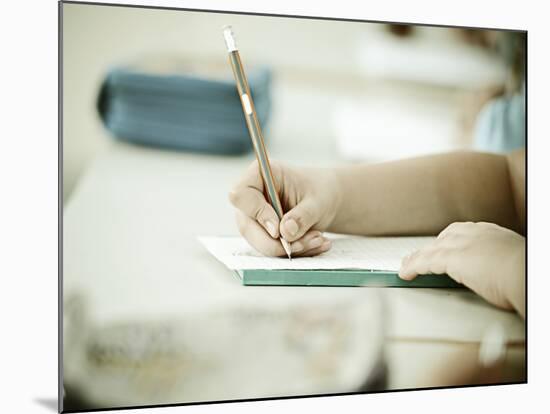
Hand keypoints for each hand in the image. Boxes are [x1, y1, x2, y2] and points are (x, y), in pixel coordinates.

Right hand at [229, 161, 341, 256]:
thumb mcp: (318, 201)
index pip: (241, 195)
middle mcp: (251, 198)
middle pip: (247, 227)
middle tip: (308, 240)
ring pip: (260, 243)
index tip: (278, 228)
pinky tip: (316, 243)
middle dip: (277, 243)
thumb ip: (302, 215)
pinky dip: (296, 252)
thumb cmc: (320, 191)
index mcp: (259, 176)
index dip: (257, 213)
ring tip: (319, 239)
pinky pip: (273, 251)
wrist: (326, 200)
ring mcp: (254, 218)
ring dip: (291, 248)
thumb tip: (285, 232)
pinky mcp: (262, 235)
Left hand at [399, 222, 524, 317]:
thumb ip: (496, 262)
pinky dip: (413, 267)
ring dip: (416, 259)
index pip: (461, 232)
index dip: (447, 241)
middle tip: (417, 257)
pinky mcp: (452, 258)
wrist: (527, 273)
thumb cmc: (526, 272)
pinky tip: (405, 273)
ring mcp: (462, 245)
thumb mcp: (511, 261)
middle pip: (442, 239)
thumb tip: (493, 274)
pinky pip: (426, 262)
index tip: (441, 247)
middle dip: (429, 249)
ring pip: (431, 250)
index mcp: (490, 232)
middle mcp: (474, 234)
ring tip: (406, 266)